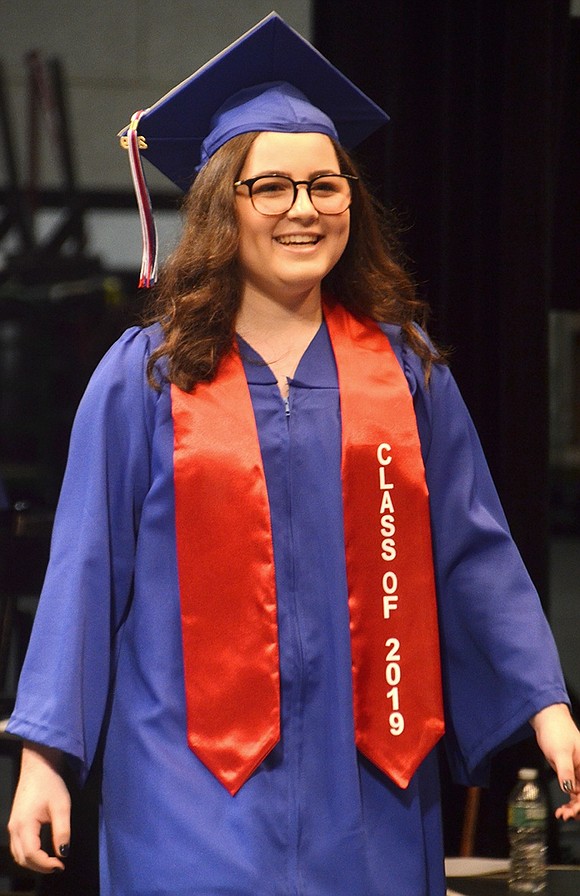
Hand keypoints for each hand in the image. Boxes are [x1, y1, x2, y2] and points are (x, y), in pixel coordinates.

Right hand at [8, 741, 70, 872]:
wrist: (37, 766)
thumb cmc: (50, 783)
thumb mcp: (62, 806)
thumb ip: (62, 831)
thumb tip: (63, 853)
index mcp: (24, 825)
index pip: (32, 855)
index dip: (46, 864)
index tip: (61, 865)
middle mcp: (14, 829)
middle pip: (22, 858)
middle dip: (40, 867)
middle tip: (58, 866)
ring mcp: (12, 826)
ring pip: (18, 854)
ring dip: (33, 863)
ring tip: (51, 861)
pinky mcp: (14, 823)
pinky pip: (17, 847)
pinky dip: (28, 855)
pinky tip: (42, 852)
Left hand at [529, 703, 579, 820]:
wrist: (546, 720)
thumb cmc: (557, 730)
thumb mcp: (561, 753)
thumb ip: (566, 772)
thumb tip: (569, 789)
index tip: (573, 811)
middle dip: (577, 807)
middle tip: (565, 814)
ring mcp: (578, 772)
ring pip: (579, 795)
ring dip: (572, 806)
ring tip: (562, 813)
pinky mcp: (570, 772)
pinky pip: (572, 790)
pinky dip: (568, 799)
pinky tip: (563, 807)